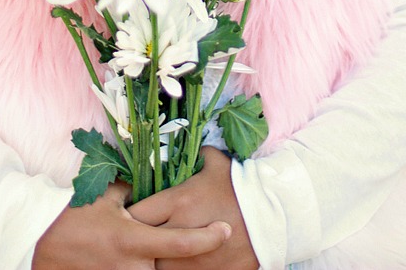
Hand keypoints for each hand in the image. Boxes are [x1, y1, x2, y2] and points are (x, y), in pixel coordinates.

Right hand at [32, 179, 231, 269]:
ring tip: (145, 246)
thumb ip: (136, 193)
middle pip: (172, 268)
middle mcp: (130, 265)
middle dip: (182, 259)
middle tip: (198, 236)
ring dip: (158, 262)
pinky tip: (137, 258)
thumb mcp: (108, 195)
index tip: (225, 231)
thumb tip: (155, 183)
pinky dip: (143, 267)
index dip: (207, 239)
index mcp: (132, 239)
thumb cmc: (74, 212)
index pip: (180, 242)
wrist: (39, 240)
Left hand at [129, 148, 258, 269]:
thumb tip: (182, 147)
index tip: (130, 216)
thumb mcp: (215, 162)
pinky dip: (177, 268)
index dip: (130, 216)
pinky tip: (179, 261)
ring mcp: (193, 260)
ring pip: (158, 266)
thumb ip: (194, 156)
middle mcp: (180, 231)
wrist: (275, 213)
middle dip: (138, 242)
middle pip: (143, 244)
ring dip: (156, 259)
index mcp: (179, 202)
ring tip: (156, 252)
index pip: (137, 213)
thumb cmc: (242, 184)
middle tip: (139, 238)